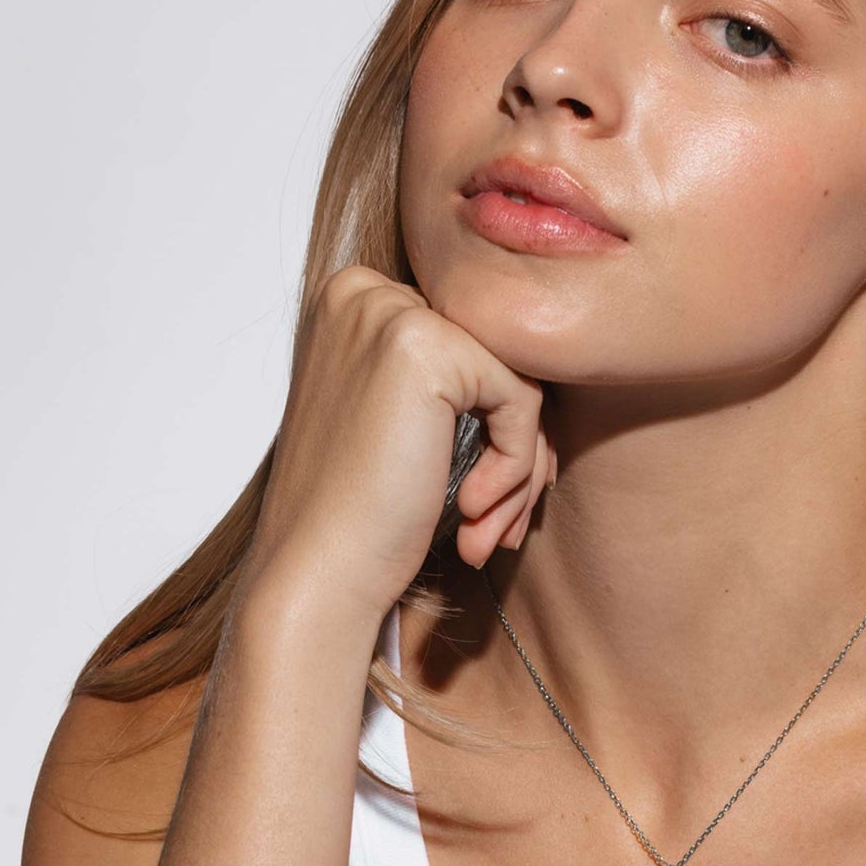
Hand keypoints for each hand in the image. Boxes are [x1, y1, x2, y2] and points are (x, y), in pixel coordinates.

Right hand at [238, 265, 555, 626]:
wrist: (317, 572)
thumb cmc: (359, 513)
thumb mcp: (402, 421)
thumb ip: (454, 376)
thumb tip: (549, 365)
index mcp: (352, 301)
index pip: (469, 343)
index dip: (495, 421)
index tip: (492, 495)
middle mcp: (364, 292)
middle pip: (496, 356)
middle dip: (517, 446)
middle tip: (500, 522)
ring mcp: (390, 313)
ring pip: (517, 378)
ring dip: (522, 465)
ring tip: (490, 530)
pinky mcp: (426, 349)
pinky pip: (521, 399)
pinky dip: (516, 463)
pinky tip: (473, 511)